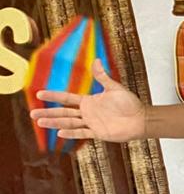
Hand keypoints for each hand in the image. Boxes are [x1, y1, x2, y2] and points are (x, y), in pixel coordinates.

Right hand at [31, 59, 146, 142]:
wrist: (140, 119)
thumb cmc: (129, 103)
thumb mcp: (115, 88)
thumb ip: (103, 77)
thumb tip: (97, 60)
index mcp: (89, 101)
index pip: (66, 98)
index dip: (53, 95)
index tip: (39, 93)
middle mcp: (87, 112)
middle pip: (63, 112)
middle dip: (48, 113)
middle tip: (32, 113)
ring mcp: (91, 123)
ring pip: (69, 123)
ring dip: (55, 123)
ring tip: (40, 122)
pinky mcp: (98, 133)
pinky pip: (82, 133)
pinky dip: (72, 133)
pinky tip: (60, 132)